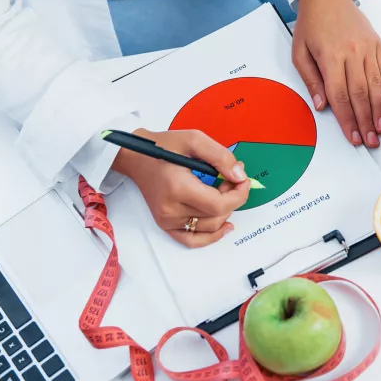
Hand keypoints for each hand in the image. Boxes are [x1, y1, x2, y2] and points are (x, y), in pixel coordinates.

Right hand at [112, 129, 250, 247]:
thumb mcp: (194, 140)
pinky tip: (225, 226)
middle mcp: (171, 209)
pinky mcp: (166, 225)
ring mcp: (167, 220)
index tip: (243, 181)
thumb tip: (239, 176)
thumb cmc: (162, 146)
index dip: (239, 195)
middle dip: (232, 198)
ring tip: (221, 191)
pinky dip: (211, 236)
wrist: (136, 157)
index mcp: (178, 188)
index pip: (220, 205)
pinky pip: (193, 240)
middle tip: (229, 178)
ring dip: (224, 211)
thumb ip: (220, 157)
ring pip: (210, 227)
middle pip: (217, 216)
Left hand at [292, 0, 380, 147]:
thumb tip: (322, 105)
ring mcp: (368, 48)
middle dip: (366, 121)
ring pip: (377, 85)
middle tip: (370, 141)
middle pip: (361, 94)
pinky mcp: (378, 45)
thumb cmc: (311, 25)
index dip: (347, 119)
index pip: (340, 95)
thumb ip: (311, 80)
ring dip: (380, 111)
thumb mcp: (299, 52)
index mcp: (331, 56)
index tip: (352, 137)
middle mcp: (353, 53)